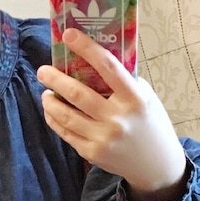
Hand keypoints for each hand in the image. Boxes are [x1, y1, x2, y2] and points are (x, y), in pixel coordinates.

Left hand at [37, 28, 187, 200]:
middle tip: (43, 70)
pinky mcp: (92, 153)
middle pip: (78, 94)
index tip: (68, 35)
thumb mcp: (146, 97)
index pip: (107, 67)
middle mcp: (118, 118)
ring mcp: (103, 138)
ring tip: (46, 91)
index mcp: (134, 99)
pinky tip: (51, 109)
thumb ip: (125, 81)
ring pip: (66, 115)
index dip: (86, 48)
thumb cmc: (150, 123)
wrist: (156, 164)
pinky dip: (54, 119)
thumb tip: (95, 59)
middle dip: (55, 79)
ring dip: (50, 101)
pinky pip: (66, 133)